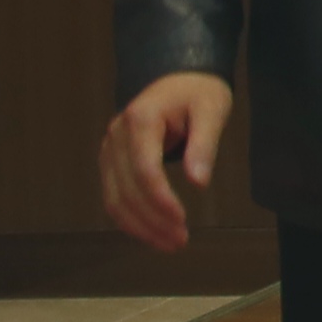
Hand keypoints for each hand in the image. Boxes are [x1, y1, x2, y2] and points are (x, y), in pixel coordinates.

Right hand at [100, 71, 231, 250]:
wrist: (178, 77)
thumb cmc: (198, 92)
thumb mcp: (212, 110)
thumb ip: (204, 145)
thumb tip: (199, 184)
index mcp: (140, 120)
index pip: (144, 170)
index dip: (160, 200)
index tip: (181, 221)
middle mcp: (116, 136)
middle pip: (126, 189)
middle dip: (152, 221)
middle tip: (180, 242)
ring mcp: (109, 149)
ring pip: (115, 198)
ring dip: (140, 226)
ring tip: (171, 244)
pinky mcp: (112, 161)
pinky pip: (114, 196)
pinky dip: (131, 219)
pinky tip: (153, 233)